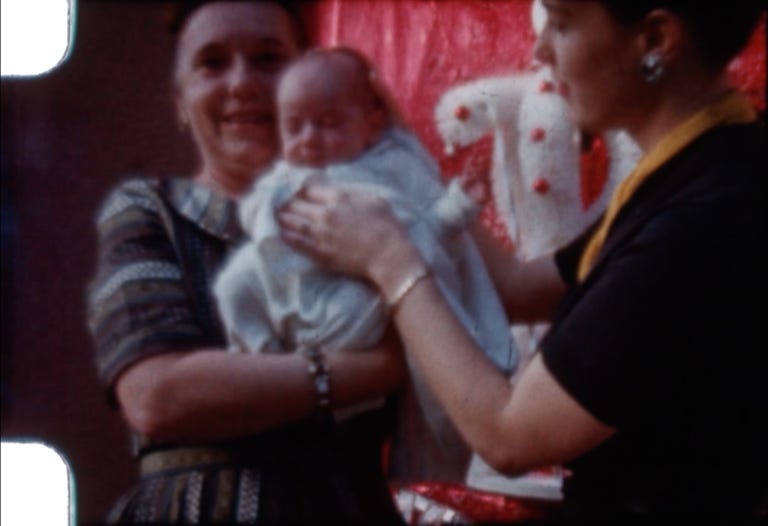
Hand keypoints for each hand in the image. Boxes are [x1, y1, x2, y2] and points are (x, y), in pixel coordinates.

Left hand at [277, 183, 422, 287]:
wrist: (389, 255)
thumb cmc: (387, 226)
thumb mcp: (373, 200)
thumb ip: (352, 194)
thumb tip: (338, 191)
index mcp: (339, 198)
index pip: (309, 189)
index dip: (300, 190)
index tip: (296, 191)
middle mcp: (325, 213)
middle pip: (296, 204)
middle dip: (287, 202)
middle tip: (280, 202)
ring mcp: (320, 234)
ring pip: (292, 221)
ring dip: (282, 217)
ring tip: (276, 215)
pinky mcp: (319, 252)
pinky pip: (296, 242)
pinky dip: (286, 236)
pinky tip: (280, 233)